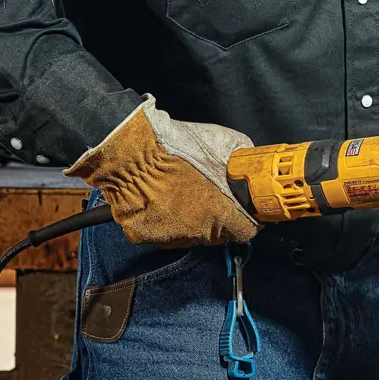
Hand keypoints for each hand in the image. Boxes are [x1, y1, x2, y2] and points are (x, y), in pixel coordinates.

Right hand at [66, 98, 258, 246]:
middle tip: (212, 200)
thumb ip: (240, 162)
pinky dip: (163, 221)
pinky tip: (162, 201)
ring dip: (191, 222)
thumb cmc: (176, 146)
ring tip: (183, 197)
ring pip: (189, 235)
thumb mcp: (224, 143)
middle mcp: (197, 230)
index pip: (246, 232)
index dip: (248, 221)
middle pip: (217, 235)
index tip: (246, 214)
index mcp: (222, 213)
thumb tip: (247, 166)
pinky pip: (161, 233)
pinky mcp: (143, 235)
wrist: (130, 150)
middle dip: (219, 220)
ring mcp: (169, 236)